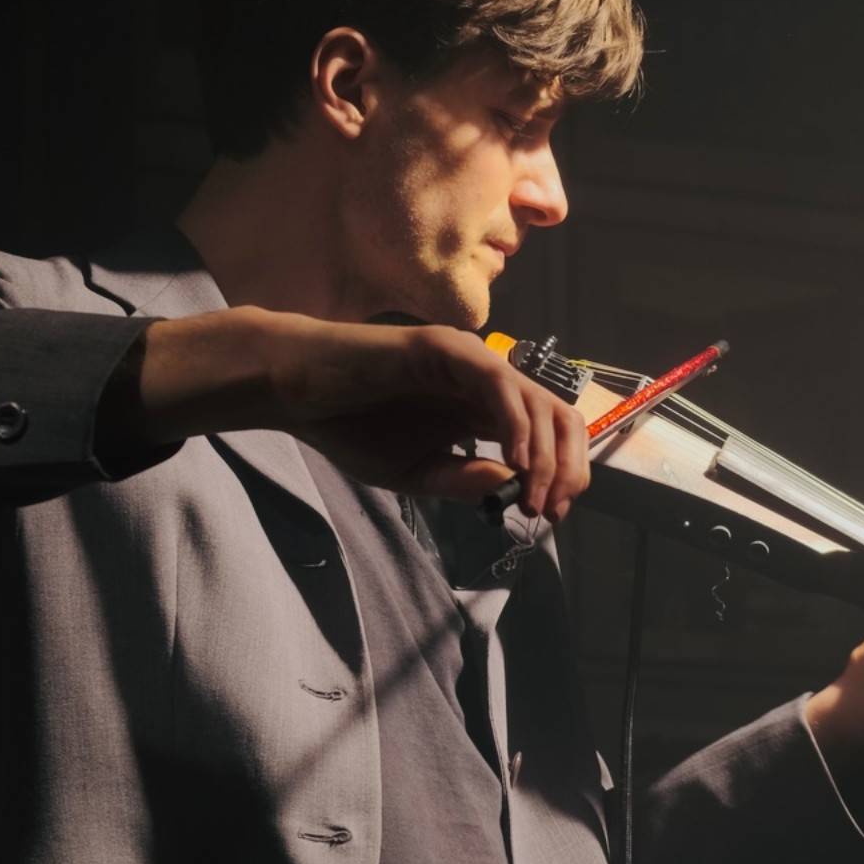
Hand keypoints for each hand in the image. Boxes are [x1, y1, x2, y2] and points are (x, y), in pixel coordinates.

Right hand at [130, 308, 589, 517]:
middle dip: (566, 468)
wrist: (298, 394)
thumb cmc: (350, 428)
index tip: (549, 515)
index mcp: (483, 410)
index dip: (563, 474)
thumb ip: (464, 480)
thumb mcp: (415, 472)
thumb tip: (516, 487)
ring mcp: (470, 361)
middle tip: (548, 511)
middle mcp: (486, 382)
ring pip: (539, 400)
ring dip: (546, 455)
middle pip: (559, 417)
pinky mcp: (446, 348)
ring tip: (533, 495)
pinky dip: (517, 422)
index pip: (549, 436)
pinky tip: (514, 460)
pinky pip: (499, 383)